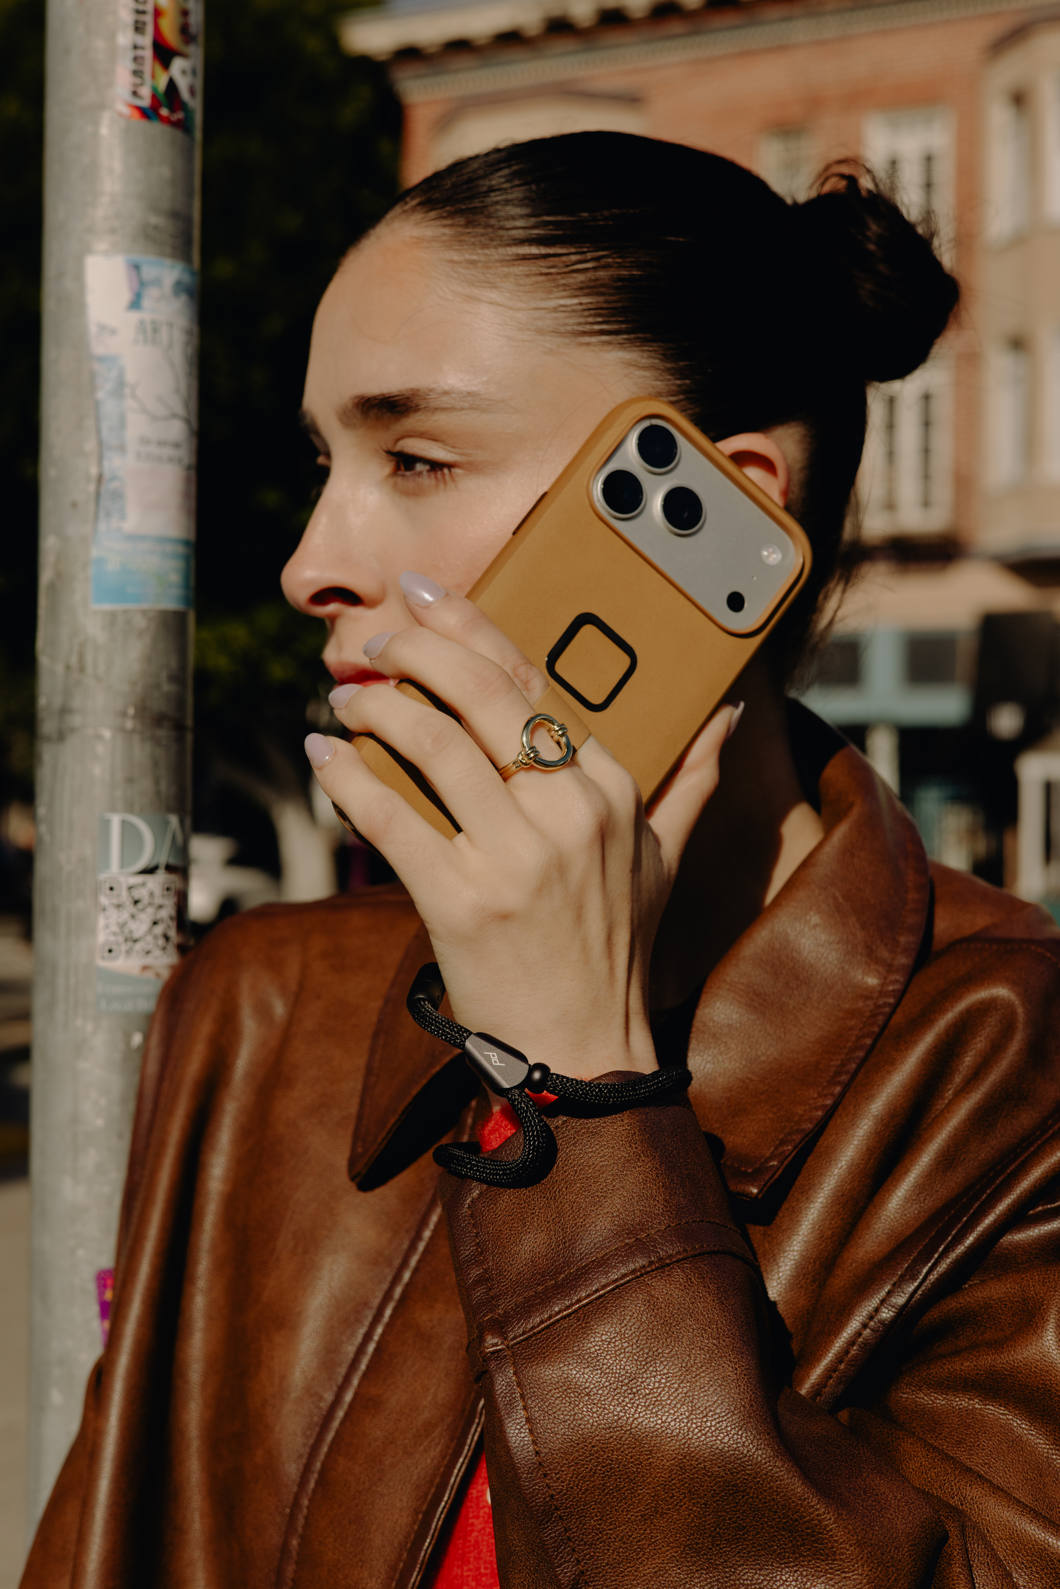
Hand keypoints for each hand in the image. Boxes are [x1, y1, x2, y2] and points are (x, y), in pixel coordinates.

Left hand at [305, 576, 738, 1079]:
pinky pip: (393, 820)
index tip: (426, 595)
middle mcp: (570, 814)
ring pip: (434, 746)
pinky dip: (349, 781)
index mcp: (611, 789)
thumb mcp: (665, 858)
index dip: (472, 628)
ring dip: (376, 709)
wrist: (584, 1049)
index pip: (534, 683)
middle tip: (376, 642)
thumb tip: (730, 714)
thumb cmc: (617, 947)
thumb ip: (692, 778)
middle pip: (481, 696)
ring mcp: (517, 859)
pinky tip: (324, 757)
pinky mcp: (463, 903)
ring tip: (345, 699)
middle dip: (416, 651)